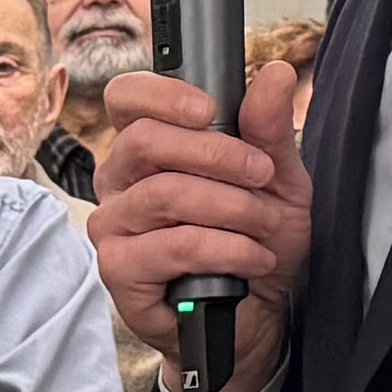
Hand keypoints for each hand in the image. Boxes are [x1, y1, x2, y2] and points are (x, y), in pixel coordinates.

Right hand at [91, 59, 312, 391]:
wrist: (255, 315)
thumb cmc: (254, 241)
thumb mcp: (278, 181)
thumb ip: (269, 130)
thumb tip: (276, 75)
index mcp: (147, 150)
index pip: (125, 99)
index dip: (162, 95)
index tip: (210, 109)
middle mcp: (118, 184)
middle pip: (145, 142)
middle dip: (218, 155)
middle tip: (263, 175)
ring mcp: (113, 229)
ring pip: (164, 195)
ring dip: (231, 208)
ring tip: (266, 225)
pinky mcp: (119, 272)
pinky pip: (172, 246)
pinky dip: (225, 249)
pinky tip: (251, 257)